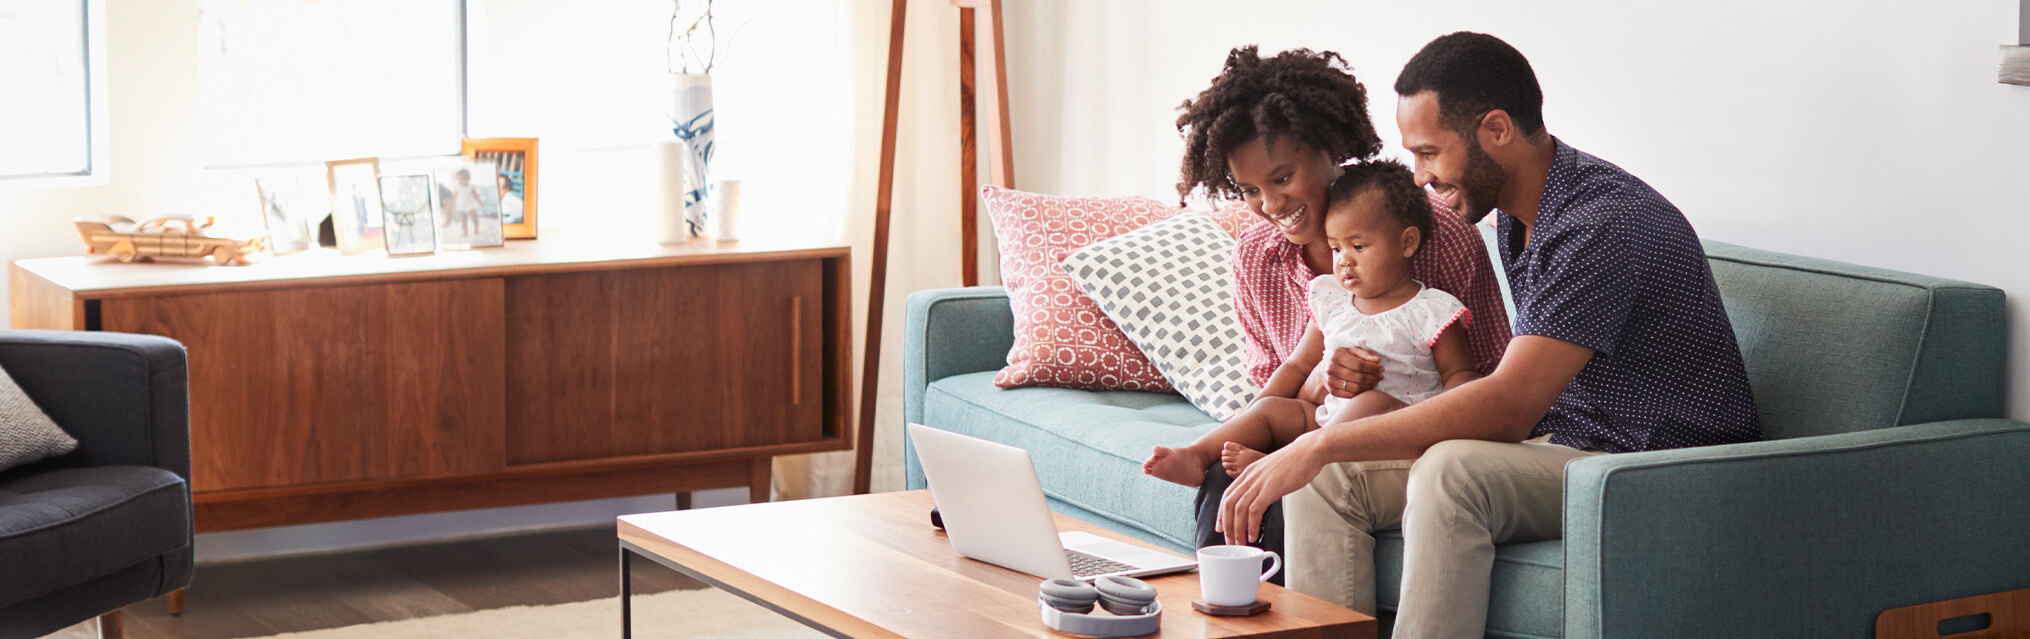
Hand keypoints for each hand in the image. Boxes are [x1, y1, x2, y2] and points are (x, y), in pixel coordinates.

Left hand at [1217, 431, 1327, 545]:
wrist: (1308, 451)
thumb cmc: (1294, 462)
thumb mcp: (1270, 471)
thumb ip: (1261, 483)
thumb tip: (1259, 499)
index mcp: (1248, 473)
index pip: (1227, 496)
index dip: (1221, 513)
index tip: (1220, 527)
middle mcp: (1250, 477)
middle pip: (1229, 504)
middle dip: (1227, 526)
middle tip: (1230, 541)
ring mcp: (1259, 482)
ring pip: (1239, 509)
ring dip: (1238, 529)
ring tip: (1241, 543)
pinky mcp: (1271, 488)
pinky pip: (1255, 510)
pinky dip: (1251, 525)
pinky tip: (1253, 535)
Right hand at [1314, 347, 1381, 398]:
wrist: (1322, 371)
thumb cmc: (1340, 359)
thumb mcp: (1350, 351)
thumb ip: (1364, 354)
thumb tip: (1377, 361)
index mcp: (1337, 355)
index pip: (1359, 364)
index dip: (1373, 368)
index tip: (1381, 369)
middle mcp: (1332, 368)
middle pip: (1358, 377)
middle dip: (1373, 378)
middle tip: (1380, 377)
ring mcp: (1331, 381)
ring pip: (1355, 387)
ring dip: (1369, 386)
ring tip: (1375, 382)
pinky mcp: (1332, 391)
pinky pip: (1351, 395)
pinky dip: (1361, 392)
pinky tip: (1367, 388)